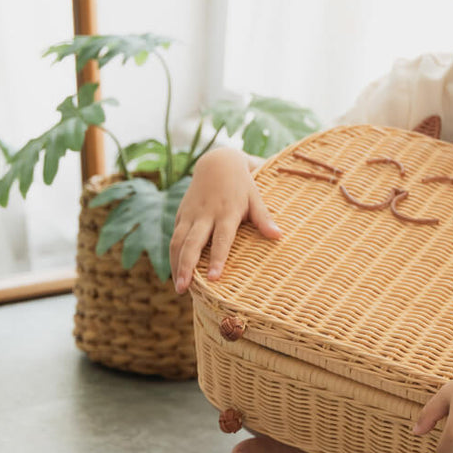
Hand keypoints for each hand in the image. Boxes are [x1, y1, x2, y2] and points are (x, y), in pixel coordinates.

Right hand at [169, 147, 279, 292]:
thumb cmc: (242, 184)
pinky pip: (174, 237)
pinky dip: (173, 256)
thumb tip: (279, 236)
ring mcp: (191, 215)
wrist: (218, 162)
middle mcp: (205, 215)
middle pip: (192, 243)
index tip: (214, 278)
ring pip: (178, 242)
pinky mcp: (181, 214)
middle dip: (187, 267)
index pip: (221, 239)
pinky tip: (176, 273)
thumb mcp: (255, 197)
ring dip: (176, 265)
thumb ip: (263, 218)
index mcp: (226, 212)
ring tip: (179, 288)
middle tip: (184, 290)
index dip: (218, 258)